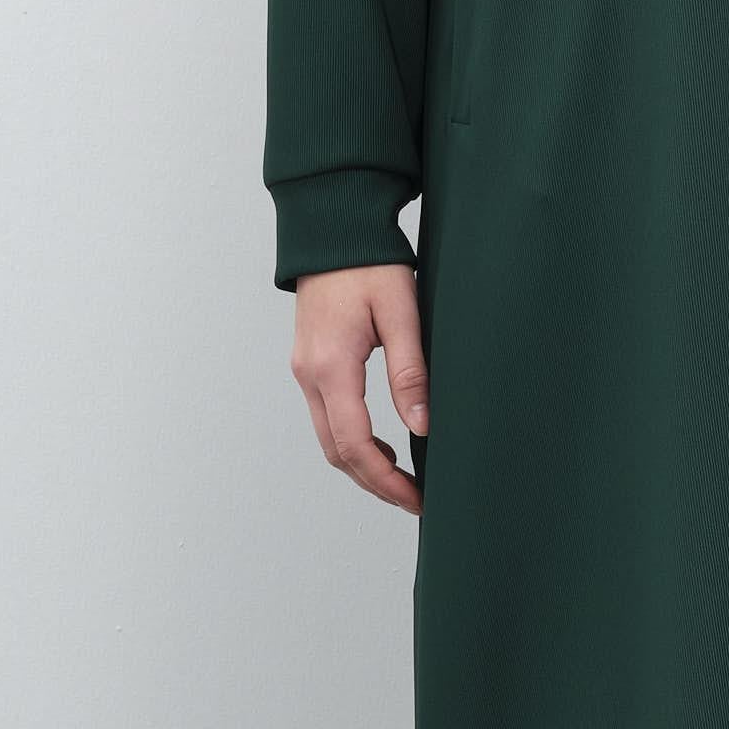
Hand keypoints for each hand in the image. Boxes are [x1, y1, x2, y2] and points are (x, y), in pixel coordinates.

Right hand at [290, 263, 426, 514]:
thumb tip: (423, 425)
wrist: (332, 229)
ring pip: (329, 439)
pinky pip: (327, 418)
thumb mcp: (401, 312)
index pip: (355, 445)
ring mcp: (305, 371)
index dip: (386, 481)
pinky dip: (352, 442)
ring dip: (362, 466)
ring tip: (402, 480)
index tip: (417, 498)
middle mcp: (309, 375)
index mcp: (331, 367)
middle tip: (414, 499)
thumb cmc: (369, 263)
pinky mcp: (310, 364)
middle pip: (336, 452)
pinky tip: (382, 446)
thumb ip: (410, 371)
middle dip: (374, 483)